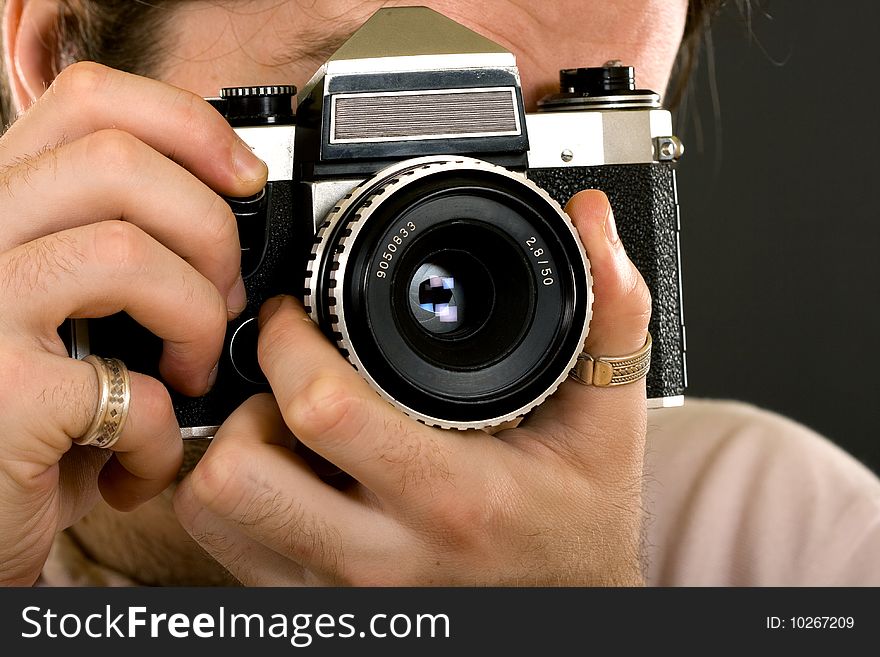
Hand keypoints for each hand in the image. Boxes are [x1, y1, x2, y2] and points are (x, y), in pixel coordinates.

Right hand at [0, 62, 266, 584]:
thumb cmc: (35, 423)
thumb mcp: (72, 316)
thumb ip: (120, 248)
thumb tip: (231, 207)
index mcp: (1, 209)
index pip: (89, 101)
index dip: (188, 125)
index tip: (244, 179)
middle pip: (119, 159)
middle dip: (210, 231)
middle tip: (225, 301)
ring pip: (129, 252)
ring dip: (196, 322)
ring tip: (186, 378)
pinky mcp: (0, 391)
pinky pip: (129, 384)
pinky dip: (162, 433)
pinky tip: (137, 461)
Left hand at [175, 189, 649, 585]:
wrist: (570, 609)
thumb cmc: (580, 522)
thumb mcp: (608, 421)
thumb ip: (608, 314)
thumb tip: (593, 221)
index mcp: (450, 494)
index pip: (321, 411)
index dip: (288, 342)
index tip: (297, 313)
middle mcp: (381, 554)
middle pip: (235, 475)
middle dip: (246, 402)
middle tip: (288, 377)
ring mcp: (339, 590)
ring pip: (213, 515)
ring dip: (233, 451)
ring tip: (287, 426)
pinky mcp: (317, 606)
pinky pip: (227, 550)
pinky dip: (238, 499)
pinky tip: (291, 471)